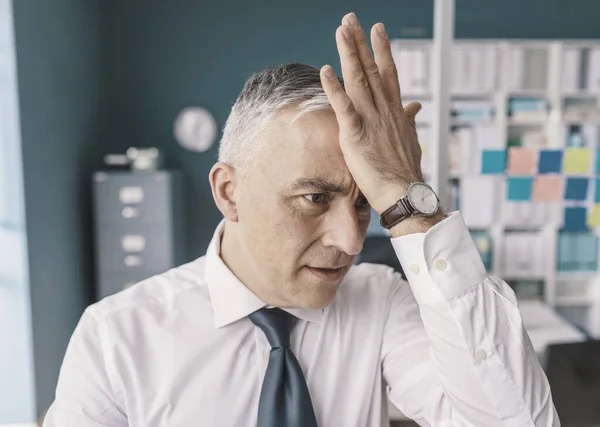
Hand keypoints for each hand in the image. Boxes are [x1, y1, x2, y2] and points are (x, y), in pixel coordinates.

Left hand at [319, 13, 423, 214]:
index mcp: (395, 110)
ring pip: (358, 80)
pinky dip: (334, 89)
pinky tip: (326, 70)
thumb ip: (409, 120)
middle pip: (371, 69)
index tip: (377, 29)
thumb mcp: (410, 140)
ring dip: (349, 54)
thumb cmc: (405, 170)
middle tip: (351, 19)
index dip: (382, 50)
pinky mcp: (356, 135)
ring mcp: (371, 120)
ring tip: (341, 31)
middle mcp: (384, 109)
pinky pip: (344, 107)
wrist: (404, 193)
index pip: (388, 73)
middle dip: (360, 42)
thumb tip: (413, 107)